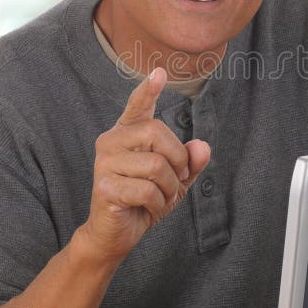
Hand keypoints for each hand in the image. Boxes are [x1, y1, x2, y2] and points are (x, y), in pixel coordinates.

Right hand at [78, 67, 210, 263]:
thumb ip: (191, 162)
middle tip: (176, 180)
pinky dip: (158, 203)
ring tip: (161, 197)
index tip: (159, 72)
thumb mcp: (175, 180)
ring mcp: (104, 163)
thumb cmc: (144, 201)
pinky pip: (147, 190)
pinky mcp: (104, 186)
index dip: (148, 90)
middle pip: (157, 133)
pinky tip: (148, 208)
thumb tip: (202, 147)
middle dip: (178, 160)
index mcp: (127, 134)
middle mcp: (111, 141)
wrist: (116, 235)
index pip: (138, 106)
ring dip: (169, 187)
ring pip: (156, 165)